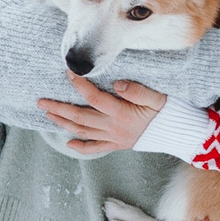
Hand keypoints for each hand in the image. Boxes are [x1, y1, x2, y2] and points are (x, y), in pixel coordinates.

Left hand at [38, 74, 164, 154]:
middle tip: (41, 101)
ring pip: (83, 132)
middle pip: (80, 118)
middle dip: (59, 108)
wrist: (178, 134)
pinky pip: (95, 148)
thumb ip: (137, 90)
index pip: (94, 98)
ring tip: (48, 114)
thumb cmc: (168, 112)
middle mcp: (114, 127)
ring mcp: (114, 138)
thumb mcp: (156, 97)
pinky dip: (80, 146)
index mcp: (122, 113)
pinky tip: (68, 142)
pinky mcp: (118, 144)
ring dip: (63, 123)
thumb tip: (116, 84)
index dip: (79, 85)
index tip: (68, 72)